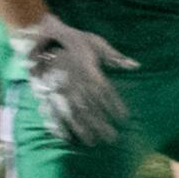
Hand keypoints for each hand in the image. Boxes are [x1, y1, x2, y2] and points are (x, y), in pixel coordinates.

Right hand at [12, 14, 136, 143]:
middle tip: (112, 139)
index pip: (104, 91)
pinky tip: (66, 138)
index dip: (114, 105)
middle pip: (88, 106)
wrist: (42, 35)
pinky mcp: (45, 91)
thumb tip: (136, 65)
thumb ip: (115, 56)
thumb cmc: (74, 40)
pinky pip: (50, 111)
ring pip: (70, 112)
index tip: (124, 118)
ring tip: (92, 143)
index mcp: (86, 69)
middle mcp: (72, 80)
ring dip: (82, 128)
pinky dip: (58, 125)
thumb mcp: (95, 42)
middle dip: (100, 124)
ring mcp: (57, 87)